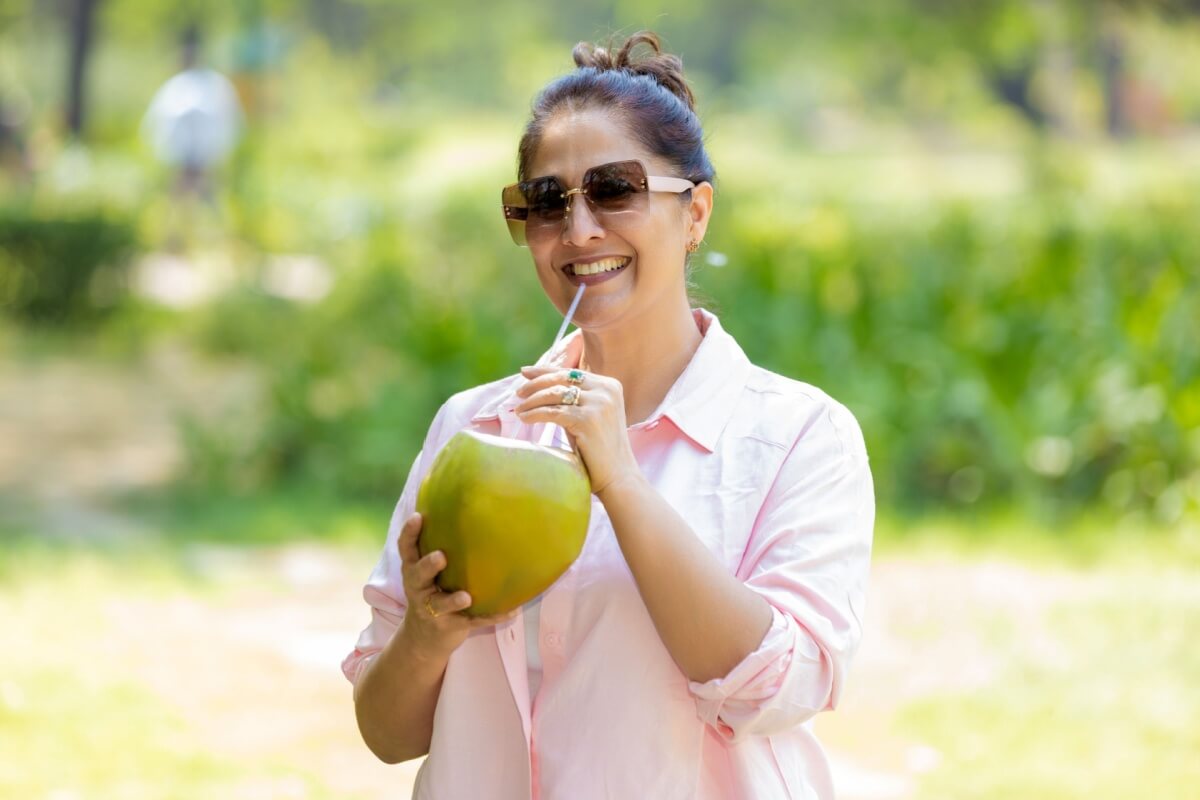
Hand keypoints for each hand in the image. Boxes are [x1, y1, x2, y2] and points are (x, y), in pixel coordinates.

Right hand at [397, 512, 518, 659]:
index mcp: (414, 570)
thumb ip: (438, 546)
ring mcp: (431, 610)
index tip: (418, 516)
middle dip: (428, 566)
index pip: (406, 549)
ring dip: (452, 600)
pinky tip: (511, 612)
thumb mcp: (428, 572)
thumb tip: (468, 506)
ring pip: (440, 605)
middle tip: (441, 556)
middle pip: (418, 576)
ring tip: (466, 597)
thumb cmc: (432, 591)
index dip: (409, 533)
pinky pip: (472, 622)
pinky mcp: (449, 627)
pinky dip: (492, 617)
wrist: (425, 638)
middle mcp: (418, 589)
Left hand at [514, 364, 639, 494]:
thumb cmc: (600, 450)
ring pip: (555, 394)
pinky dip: (535, 414)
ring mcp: (598, 404)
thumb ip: (576, 400)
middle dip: (536, 383)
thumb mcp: (591, 416)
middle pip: (562, 378)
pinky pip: (553, 412)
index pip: (571, 372)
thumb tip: (544, 387)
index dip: (545, 371)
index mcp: (609, 385)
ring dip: (532, 401)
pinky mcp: (587, 420)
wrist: (618, 477)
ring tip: (519, 409)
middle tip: (518, 392)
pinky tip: (524, 418)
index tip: (525, 372)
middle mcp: (606, 390)